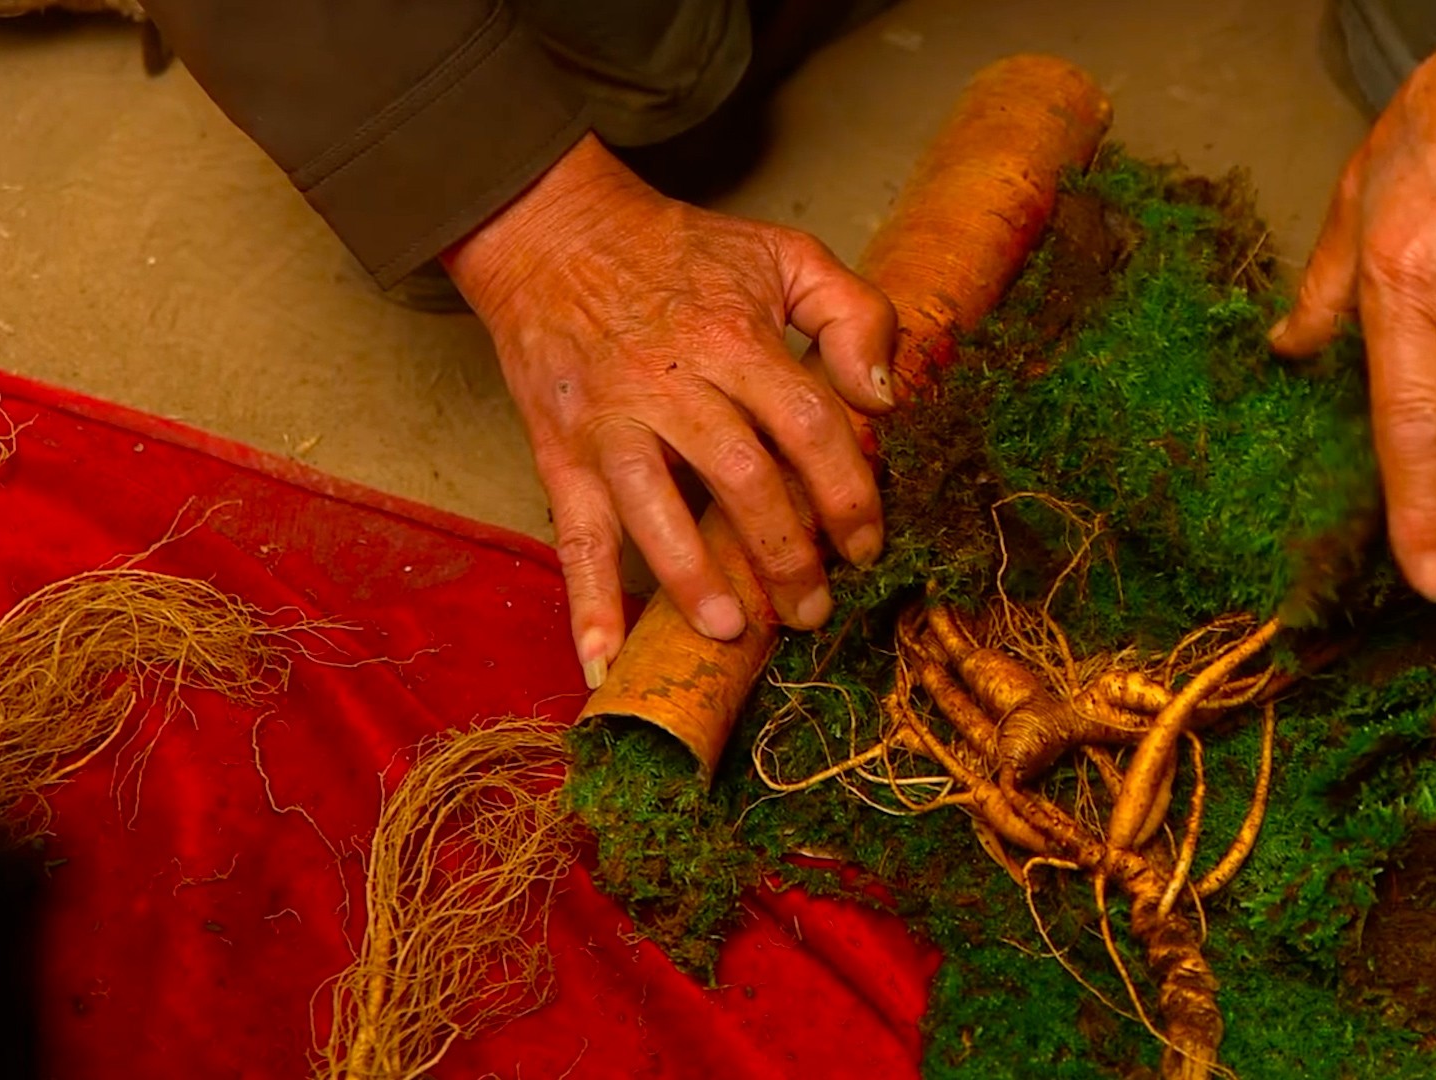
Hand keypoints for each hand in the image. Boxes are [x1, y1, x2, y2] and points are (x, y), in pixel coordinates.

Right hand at [442, 136, 896, 685]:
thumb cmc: (680, 253)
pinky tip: (604, 661)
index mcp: (735, 338)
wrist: (552, 234)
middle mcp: (672, 384)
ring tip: (736, 631)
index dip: (847, 490)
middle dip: (788, 553)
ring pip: (656, 511)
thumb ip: (851, 311)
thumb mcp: (781, 254)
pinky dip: (586, 604)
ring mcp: (611, 424)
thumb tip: (883, 395)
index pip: (808, 424)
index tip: (867, 544)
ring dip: (697, 580)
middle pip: (743, 478)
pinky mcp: (561, 453)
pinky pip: (574, 536)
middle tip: (816, 608)